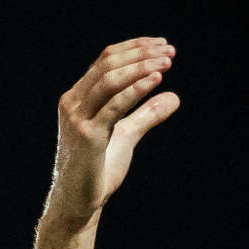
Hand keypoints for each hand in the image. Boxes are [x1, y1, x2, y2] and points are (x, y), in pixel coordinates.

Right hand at [44, 36, 178, 225]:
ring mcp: (77, 118)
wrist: (78, 202)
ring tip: (166, 62)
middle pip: (108, 64)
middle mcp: (73, 103)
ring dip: (141, 67)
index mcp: (78, 98)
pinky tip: (156, 81)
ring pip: (110, 79)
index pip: (105, 60)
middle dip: (141, 54)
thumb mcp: (126, 135)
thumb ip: (146, 115)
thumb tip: (174, 97)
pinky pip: (114, 105)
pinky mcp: (87, 136)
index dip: (135, 48)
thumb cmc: (98, 170)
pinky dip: (136, 90)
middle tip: (169, 51)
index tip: (161, 45)